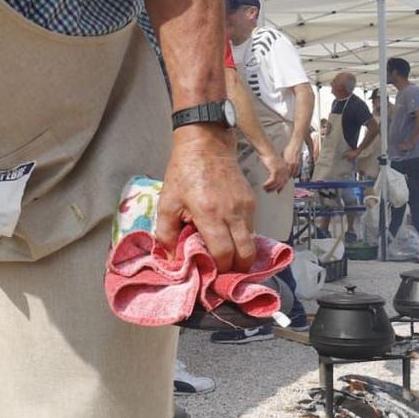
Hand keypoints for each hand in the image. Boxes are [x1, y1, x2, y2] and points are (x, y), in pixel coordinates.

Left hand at [151, 127, 258, 271]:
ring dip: (240, 252)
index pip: (224, 253)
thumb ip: (166, 234)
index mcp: (210, 214)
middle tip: (224, 271)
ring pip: (251, 241)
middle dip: (237, 267)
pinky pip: (251, 227)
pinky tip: (228, 235)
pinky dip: (242, 236)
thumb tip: (172, 259)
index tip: (212, 272)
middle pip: (246, 253)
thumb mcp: (167, 203)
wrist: (206, 145)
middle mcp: (233, 212)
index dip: (220, 268)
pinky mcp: (252, 200)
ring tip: (225, 254)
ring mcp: (246, 206)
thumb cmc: (183, 174)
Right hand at [257, 147, 290, 193]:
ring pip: (276, 183)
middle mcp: (285, 170)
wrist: (267, 151)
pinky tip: (264, 185)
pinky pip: (272, 181)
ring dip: (270, 187)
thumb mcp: (275, 165)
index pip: (285, 181)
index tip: (278, 191)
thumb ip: (277, 172)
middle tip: (268, 191)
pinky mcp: (275, 170)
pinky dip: (267, 184)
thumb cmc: (269, 156)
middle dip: (274, 189)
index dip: (281, 187)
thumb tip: (274, 179)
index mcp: (286, 169)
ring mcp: (281, 170)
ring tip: (265, 188)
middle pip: (281, 183)